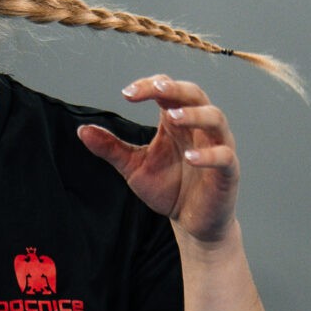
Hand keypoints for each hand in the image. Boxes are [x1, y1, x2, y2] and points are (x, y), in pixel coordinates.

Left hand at [79, 74, 239, 244]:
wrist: (192, 224)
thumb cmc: (168, 190)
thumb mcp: (134, 167)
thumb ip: (111, 148)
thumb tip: (82, 130)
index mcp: (176, 121)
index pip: (166, 90)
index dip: (148, 86)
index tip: (126, 94)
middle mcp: (199, 128)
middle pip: (194, 94)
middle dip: (175, 89)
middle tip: (155, 90)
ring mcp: (217, 147)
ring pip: (215, 118)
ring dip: (194, 114)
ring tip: (172, 117)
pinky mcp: (228, 171)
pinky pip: (224, 156)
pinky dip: (208, 155)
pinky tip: (189, 158)